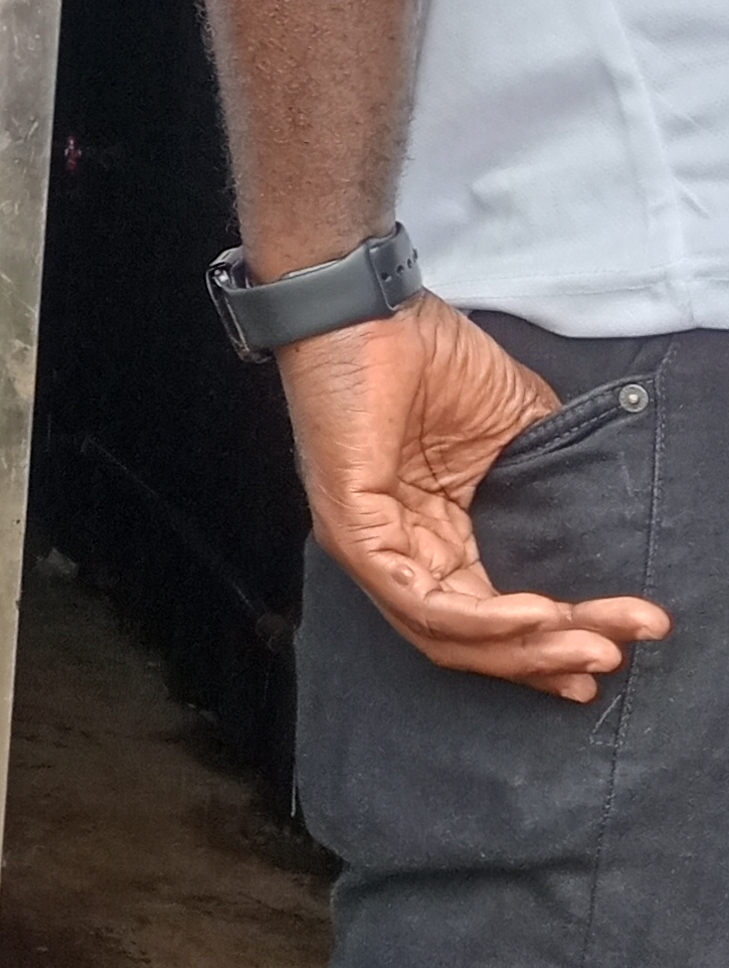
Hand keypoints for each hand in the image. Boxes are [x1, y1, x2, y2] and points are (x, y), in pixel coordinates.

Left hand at [279, 292, 668, 703]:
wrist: (368, 306)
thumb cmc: (426, 355)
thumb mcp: (513, 424)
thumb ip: (548, 475)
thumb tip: (601, 509)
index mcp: (432, 533)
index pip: (488, 613)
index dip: (549, 639)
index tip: (615, 648)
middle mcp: (398, 552)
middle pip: (471, 639)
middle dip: (546, 657)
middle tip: (609, 661)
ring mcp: (369, 546)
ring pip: (447, 632)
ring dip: (525, 648)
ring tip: (588, 644)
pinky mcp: (353, 529)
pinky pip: (417, 597)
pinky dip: (479, 617)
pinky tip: (535, 612)